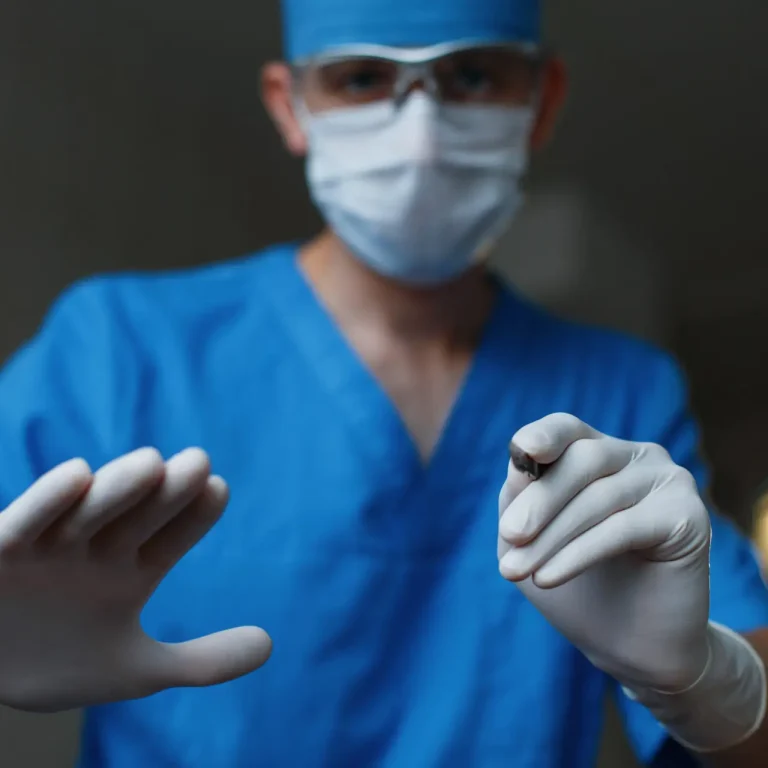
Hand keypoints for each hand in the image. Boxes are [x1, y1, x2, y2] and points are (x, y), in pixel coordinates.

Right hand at [0, 448, 271, 712]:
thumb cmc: (58, 661)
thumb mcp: (135, 670)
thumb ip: (204, 661)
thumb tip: (271, 643)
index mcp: (129, 570)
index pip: (171, 536)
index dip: (194, 515)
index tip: (219, 489)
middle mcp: (94, 551)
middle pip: (137, 514)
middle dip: (166, 491)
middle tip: (198, 462)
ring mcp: (48, 550)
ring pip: (87, 512)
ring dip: (117, 488)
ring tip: (151, 465)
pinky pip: (22, 524)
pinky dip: (45, 503)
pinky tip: (76, 476)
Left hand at [498, 413, 711, 692]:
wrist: (630, 645)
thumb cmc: (576, 587)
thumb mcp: (529, 540)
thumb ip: (519, 499)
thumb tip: (518, 464)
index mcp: (595, 452)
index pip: (567, 429)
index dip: (544, 435)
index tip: (522, 449)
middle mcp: (635, 457)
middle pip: (581, 459)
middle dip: (539, 500)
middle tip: (509, 536)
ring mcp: (667, 481)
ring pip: (600, 496)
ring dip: (552, 536)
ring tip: (517, 571)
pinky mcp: (688, 515)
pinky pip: (624, 527)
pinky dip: (580, 553)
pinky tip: (548, 577)